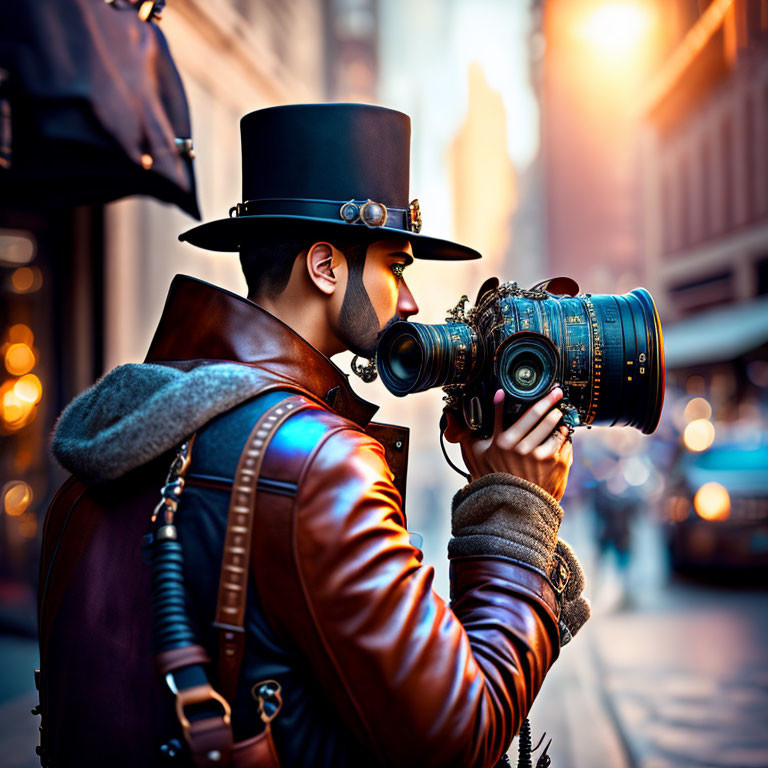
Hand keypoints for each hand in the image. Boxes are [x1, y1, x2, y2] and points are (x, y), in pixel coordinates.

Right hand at [444, 387, 572, 500]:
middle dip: (549, 401)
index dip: (510, 397)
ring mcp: (541, 456)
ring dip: (558, 418)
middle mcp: (522, 448)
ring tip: (559, 414)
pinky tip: (562, 434)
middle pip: (538, 416)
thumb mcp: (474, 454)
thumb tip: (452, 414)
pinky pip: (564, 442)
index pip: (506, 412)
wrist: (513, 506)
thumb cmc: (492, 477)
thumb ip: (466, 432)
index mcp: (502, 443)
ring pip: (554, 427)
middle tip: (555, 393)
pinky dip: (564, 436)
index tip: (515, 388)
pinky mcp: (557, 464)